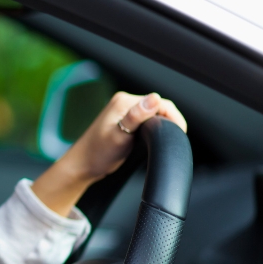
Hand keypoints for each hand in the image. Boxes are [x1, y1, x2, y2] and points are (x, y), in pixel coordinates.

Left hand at [31, 92, 186, 216]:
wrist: (83, 165)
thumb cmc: (98, 153)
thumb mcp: (120, 136)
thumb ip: (136, 116)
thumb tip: (155, 99)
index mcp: (124, 101)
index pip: (159, 102)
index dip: (173, 117)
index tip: (179, 132)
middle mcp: (124, 102)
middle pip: (158, 107)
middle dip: (168, 121)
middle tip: (172, 138)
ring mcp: (124, 111)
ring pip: (153, 114)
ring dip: (160, 125)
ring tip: (162, 139)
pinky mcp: (124, 120)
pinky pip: (145, 120)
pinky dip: (152, 128)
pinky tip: (152, 138)